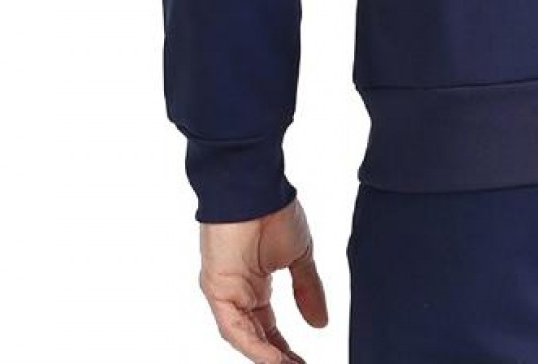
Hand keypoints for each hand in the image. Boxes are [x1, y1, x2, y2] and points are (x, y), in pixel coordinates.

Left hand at [198, 195, 329, 363]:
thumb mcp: (300, 256)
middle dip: (277, 358)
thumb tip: (320, 323)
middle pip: (256, 338)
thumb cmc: (276, 212)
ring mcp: (226, 294)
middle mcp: (238, 294)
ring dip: (267, 357)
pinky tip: (274, 359)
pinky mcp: (216, 291)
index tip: (302, 362)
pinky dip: (254, 346)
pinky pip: (234, 328)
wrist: (257, 189)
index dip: (284, 349)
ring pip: (245, 337)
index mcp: (255, 285)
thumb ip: (308, 290)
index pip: (269, 328)